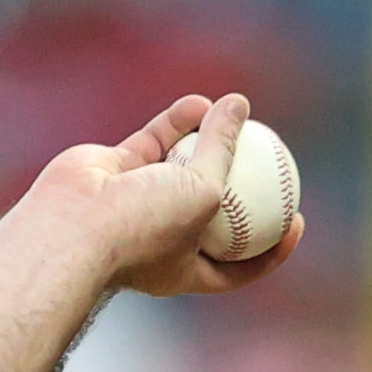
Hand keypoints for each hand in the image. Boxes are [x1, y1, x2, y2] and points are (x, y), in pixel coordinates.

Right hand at [19, 93, 307, 300]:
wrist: (73, 224)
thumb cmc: (145, 225)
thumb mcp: (205, 192)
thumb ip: (225, 149)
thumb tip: (241, 104)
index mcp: (188, 269)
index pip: (241, 266)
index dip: (273, 247)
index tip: (298, 218)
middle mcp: (163, 238)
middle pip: (215, 214)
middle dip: (244, 189)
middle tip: (275, 161)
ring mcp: (138, 202)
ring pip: (183, 169)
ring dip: (209, 143)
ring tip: (235, 118)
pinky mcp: (117, 169)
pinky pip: (155, 143)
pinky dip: (176, 123)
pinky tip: (199, 102)